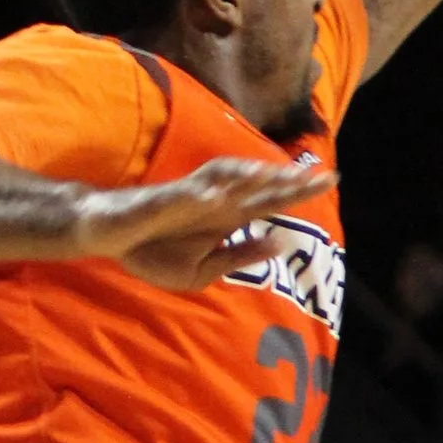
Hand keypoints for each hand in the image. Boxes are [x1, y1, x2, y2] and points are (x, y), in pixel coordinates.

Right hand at [83, 152, 330, 292]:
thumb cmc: (156, 250)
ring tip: (276, 175)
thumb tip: (277, 244)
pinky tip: (216, 196)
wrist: (111, 238)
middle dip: (289, 182)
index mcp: (226, 217)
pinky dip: (198, 195)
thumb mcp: (205, 267)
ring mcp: (188, 199)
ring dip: (248, 177)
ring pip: (222, 183)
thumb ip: (240, 256)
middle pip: (257, 189)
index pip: (270, 202)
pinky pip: (180, 197)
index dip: (298, 193)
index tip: (331, 182)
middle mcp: (214, 202)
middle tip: (328, 176)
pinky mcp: (159, 203)